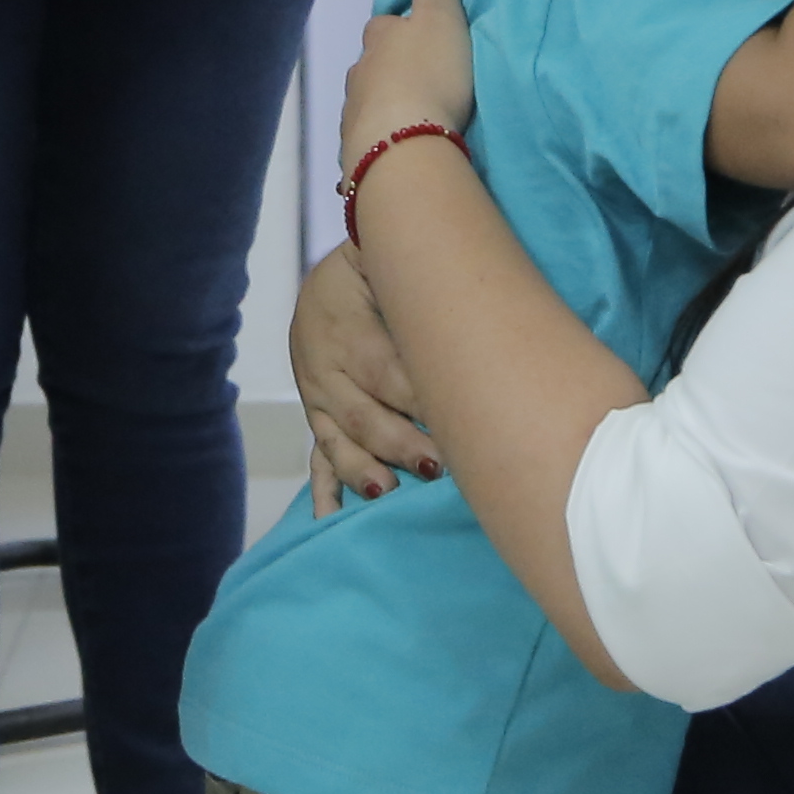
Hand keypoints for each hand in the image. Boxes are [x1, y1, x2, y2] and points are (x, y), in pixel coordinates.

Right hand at [290, 240, 435, 504]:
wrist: (343, 274)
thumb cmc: (388, 280)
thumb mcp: (398, 282)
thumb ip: (425, 315)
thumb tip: (475, 348)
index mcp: (348, 330)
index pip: (384, 371)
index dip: (417, 399)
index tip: (452, 421)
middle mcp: (326, 369)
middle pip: (362, 413)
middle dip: (399, 443)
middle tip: (438, 467)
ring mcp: (318, 398)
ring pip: (338, 441)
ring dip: (365, 469)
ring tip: (390, 491)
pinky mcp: (318, 420)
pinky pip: (318, 459)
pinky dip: (327, 493)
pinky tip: (333, 520)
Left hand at [345, 0, 475, 152]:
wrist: (401, 144)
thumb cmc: (428, 75)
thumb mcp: (442, 20)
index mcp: (380, 35)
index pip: (387, 22)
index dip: (404, 27)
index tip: (425, 40)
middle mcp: (359, 67)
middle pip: (372, 59)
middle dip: (390, 65)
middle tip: (422, 78)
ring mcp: (352, 108)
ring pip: (366, 95)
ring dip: (384, 99)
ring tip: (412, 112)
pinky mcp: (354, 145)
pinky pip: (368, 131)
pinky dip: (382, 131)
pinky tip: (398, 139)